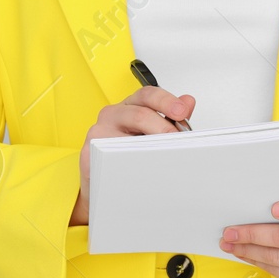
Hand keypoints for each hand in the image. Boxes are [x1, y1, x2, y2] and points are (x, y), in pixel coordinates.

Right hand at [69, 87, 195, 226]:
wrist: (104, 182)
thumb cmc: (128, 153)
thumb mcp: (151, 132)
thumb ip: (170, 117)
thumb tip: (188, 102)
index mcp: (130, 106)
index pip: (147, 95)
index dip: (166, 101)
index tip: (182, 111)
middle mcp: (113, 115)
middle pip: (139, 114)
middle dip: (163, 128)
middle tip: (177, 141)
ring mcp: (99, 134)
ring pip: (127, 138)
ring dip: (150, 149)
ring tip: (164, 158)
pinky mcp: (90, 154)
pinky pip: (113, 158)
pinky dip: (132, 164)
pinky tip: (144, 170)